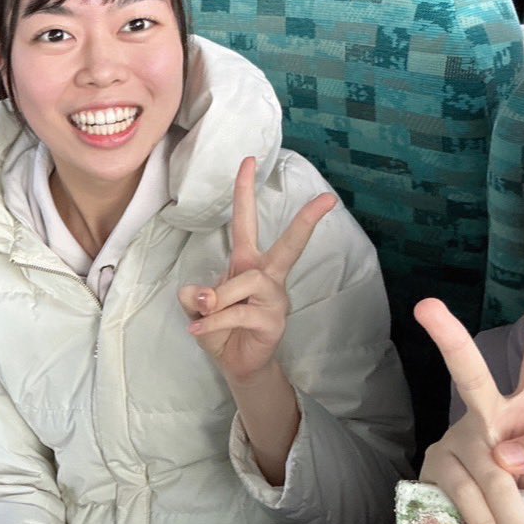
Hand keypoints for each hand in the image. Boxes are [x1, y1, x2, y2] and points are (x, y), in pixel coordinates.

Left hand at [180, 157, 335, 385]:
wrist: (235, 363)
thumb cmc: (220, 327)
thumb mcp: (198, 307)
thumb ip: (195, 295)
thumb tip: (202, 293)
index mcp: (248, 263)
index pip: (247, 221)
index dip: (245, 191)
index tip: (248, 160)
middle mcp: (267, 276)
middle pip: (289, 245)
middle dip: (307, 221)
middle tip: (328, 199)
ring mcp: (275, 299)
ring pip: (248, 282)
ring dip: (221, 296)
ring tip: (203, 311)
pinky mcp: (273, 322)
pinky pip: (239, 313)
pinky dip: (213, 320)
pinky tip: (198, 329)